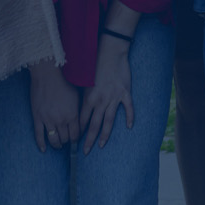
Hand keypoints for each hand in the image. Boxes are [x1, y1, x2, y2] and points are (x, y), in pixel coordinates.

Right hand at [28, 59, 80, 152]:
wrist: (48, 74)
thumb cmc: (64, 81)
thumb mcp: (77, 95)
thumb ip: (79, 109)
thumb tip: (83, 118)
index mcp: (72, 115)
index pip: (76, 134)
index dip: (76, 139)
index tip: (76, 139)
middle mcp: (61, 120)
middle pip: (65, 138)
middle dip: (67, 141)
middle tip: (67, 140)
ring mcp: (48, 120)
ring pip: (53, 140)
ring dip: (57, 144)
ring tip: (58, 145)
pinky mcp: (37, 118)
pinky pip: (39, 135)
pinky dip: (41, 144)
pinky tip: (44, 150)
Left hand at [79, 35, 133, 153]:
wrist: (111, 51)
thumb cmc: (95, 64)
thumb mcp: (84, 80)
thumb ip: (82, 94)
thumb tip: (75, 106)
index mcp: (89, 98)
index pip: (83, 119)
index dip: (79, 131)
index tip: (75, 140)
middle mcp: (101, 101)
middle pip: (94, 125)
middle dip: (89, 140)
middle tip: (85, 152)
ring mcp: (114, 98)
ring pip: (109, 121)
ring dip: (105, 135)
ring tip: (101, 146)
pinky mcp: (125, 92)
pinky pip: (128, 108)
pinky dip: (129, 117)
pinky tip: (129, 127)